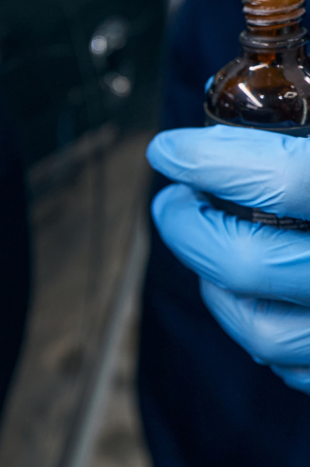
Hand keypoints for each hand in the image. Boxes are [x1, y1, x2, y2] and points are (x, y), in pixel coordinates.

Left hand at [148, 125, 309, 392]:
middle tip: (173, 203)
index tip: (169, 151)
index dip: (213, 162)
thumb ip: (302, 129)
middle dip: (187, 229)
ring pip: (259, 331)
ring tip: (212, 246)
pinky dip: (258, 327)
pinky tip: (254, 292)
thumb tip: (244, 97)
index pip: (285, 180)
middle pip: (246, 261)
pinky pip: (291, 368)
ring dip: (215, 285)